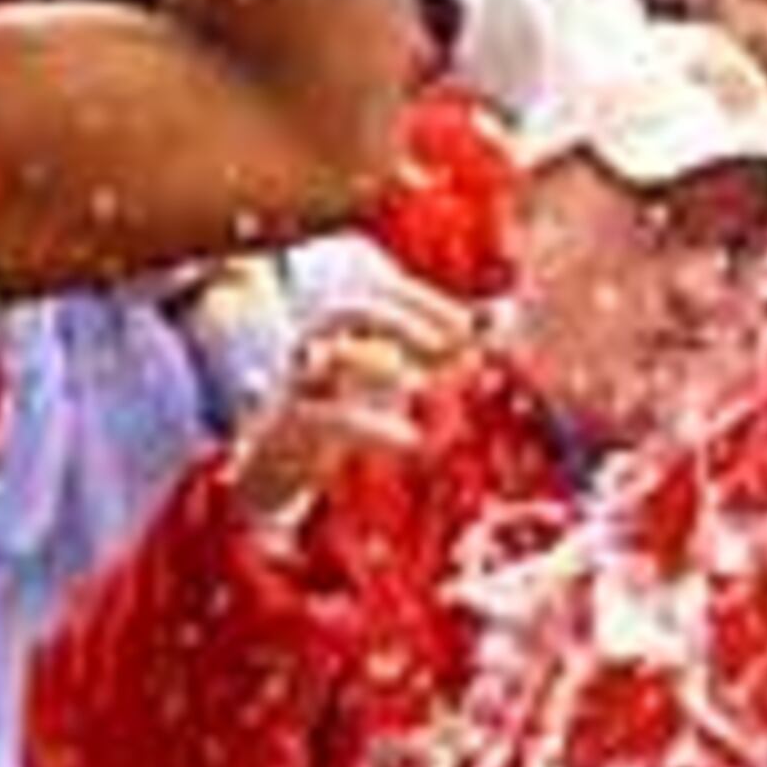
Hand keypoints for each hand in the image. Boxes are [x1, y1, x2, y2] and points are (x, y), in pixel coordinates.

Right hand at [227, 287, 471, 532]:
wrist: (271, 478)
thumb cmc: (337, 420)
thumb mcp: (390, 381)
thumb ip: (437, 353)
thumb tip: (495, 322)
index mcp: (331, 323)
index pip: (373, 288)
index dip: (423, 301)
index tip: (469, 324)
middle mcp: (305, 343)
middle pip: (347, 306)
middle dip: (403, 319)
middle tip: (450, 344)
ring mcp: (290, 383)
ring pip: (329, 352)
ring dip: (381, 363)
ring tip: (421, 384)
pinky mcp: (281, 429)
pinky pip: (324, 416)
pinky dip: (372, 425)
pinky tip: (410, 440)